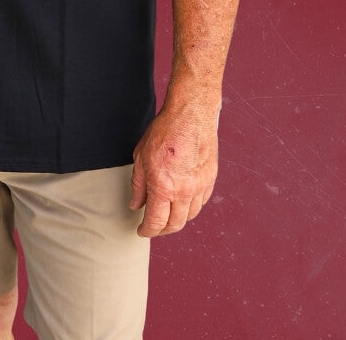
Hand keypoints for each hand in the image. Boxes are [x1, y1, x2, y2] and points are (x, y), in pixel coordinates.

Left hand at [129, 101, 218, 237]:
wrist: (191, 115)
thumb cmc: (164, 131)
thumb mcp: (141, 156)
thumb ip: (138, 184)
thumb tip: (136, 205)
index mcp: (163, 186)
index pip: (155, 222)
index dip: (147, 230)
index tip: (141, 231)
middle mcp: (183, 191)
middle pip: (174, 225)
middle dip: (162, 230)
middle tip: (153, 227)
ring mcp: (199, 187)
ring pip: (189, 216)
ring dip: (177, 219)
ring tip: (166, 214)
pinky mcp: (210, 180)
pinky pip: (200, 203)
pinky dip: (190, 207)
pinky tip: (182, 201)